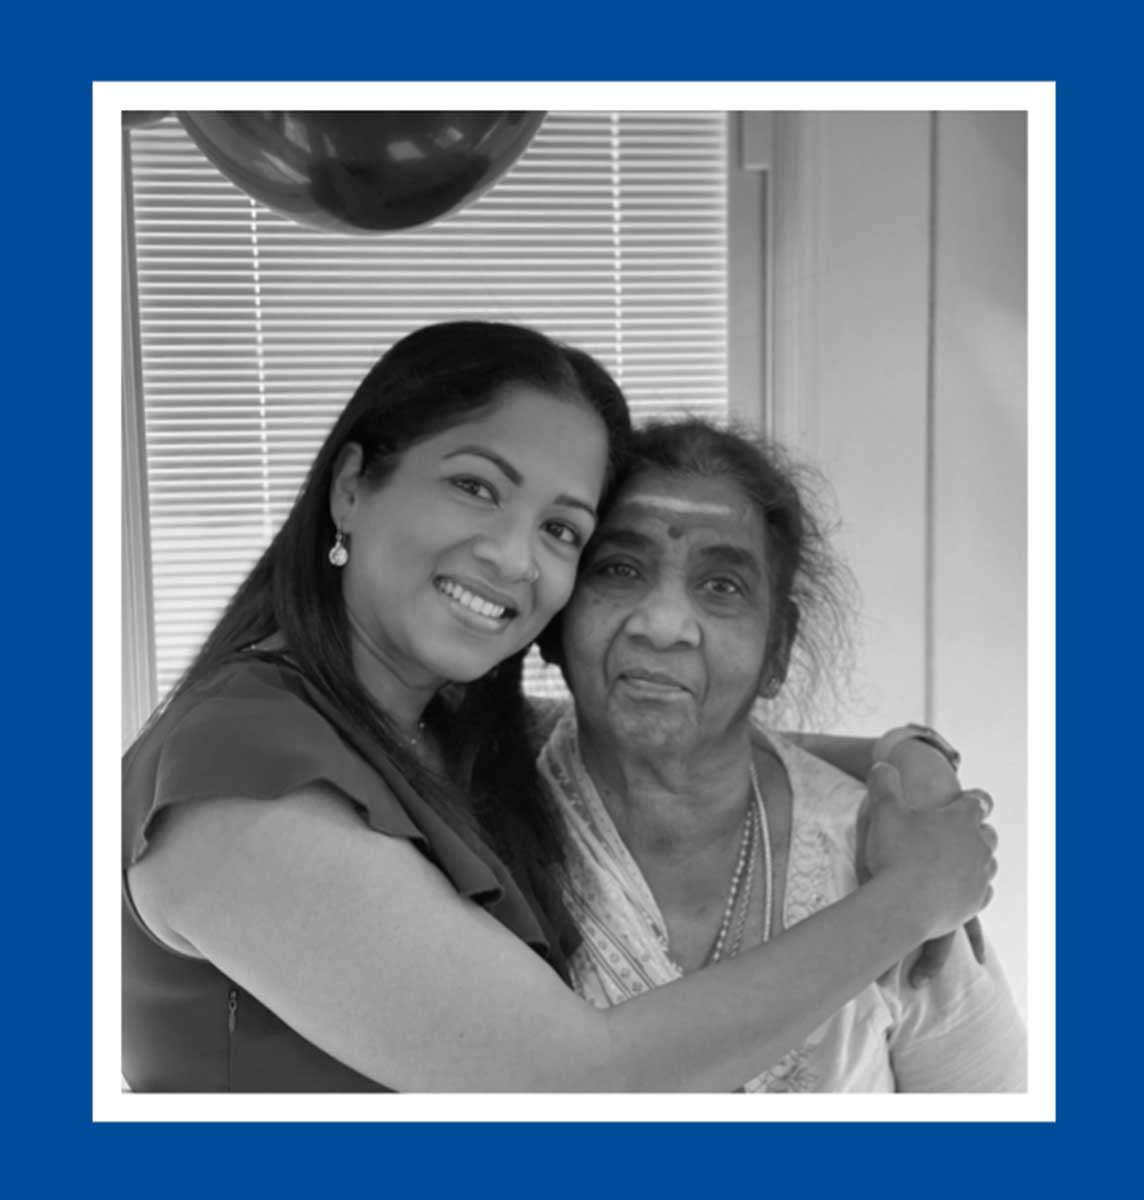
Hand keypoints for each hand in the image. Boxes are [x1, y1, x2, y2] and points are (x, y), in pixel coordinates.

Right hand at [864, 764, 996, 941]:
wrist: (904, 906)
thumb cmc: (896, 855)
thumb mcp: (884, 810)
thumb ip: (884, 783)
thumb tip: (883, 766)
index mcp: (961, 820)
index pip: (979, 801)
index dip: (974, 798)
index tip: (969, 799)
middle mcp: (978, 847)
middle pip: (988, 833)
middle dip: (976, 830)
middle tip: (956, 832)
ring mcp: (980, 876)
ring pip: (989, 863)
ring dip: (976, 859)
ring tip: (956, 860)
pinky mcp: (975, 903)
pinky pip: (984, 891)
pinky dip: (973, 886)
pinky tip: (959, 887)